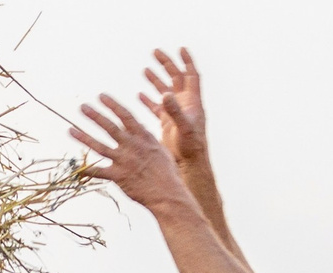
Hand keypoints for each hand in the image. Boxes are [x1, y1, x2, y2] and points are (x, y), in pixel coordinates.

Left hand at [69, 94, 191, 215]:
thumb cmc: (168, 173)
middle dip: (94, 116)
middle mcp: (131, 146)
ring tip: (70, 129)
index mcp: (143, 137)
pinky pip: (98, 172)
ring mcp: (123, 160)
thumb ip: (147, 138)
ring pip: (99, 146)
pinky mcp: (118, 176)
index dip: (112, 105)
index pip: (125, 116)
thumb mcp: (161, 149)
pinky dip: (87, 170)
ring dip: (83, 137)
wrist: (167, 193)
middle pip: (109, 127)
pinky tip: (76, 167)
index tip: (101, 96)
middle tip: (82, 106)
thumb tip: (140, 127)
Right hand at [141, 48, 207, 171]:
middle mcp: (184, 104)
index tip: (180, 48)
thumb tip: (165, 93)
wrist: (189, 163)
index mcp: (192, 101)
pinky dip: (148, 100)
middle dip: (166, 65)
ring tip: (145, 69)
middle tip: (155, 52)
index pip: (191, 75)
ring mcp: (175, 113)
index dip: (187, 61)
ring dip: (155, 80)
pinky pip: (157, 108)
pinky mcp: (167, 123)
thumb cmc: (191, 146)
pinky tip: (139, 94)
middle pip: (176, 78)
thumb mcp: (183, 127)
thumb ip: (174, 110)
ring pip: (164, 91)